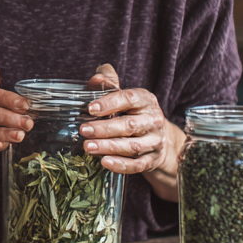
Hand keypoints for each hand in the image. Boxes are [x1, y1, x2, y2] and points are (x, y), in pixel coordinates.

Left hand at [80, 65, 179, 190]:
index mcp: (146, 101)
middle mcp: (154, 120)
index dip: (110, 103)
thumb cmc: (134, 113)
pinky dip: (121, 165)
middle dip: (104, 129)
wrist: (159, 137)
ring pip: (132, 146)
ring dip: (109, 147)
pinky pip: (138, 165)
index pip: (129, 99)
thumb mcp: (124, 96)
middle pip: (129, 125)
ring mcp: (155, 142)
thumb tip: (96, 78)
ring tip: (88, 147)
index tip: (90, 108)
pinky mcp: (153, 160)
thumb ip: (110, 84)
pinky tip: (105, 162)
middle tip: (83, 130)